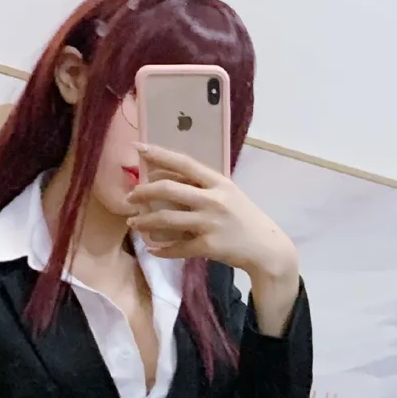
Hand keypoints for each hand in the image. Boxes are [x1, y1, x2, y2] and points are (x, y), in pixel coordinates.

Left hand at [127, 145, 298, 279]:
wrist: (266, 248)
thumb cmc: (244, 218)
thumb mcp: (228, 194)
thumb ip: (202, 186)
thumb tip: (166, 179)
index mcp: (219, 182)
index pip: (184, 163)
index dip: (159, 154)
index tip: (138, 148)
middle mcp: (213, 200)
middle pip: (168, 190)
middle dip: (143, 192)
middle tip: (130, 197)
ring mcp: (210, 223)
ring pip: (166, 220)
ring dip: (144, 222)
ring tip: (133, 223)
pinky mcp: (209, 246)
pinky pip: (177, 247)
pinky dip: (161, 250)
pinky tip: (152, 249)